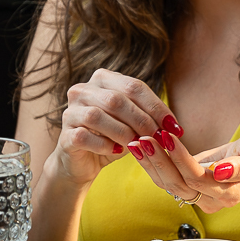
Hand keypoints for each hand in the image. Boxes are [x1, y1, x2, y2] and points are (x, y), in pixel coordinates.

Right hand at [47, 68, 184, 188]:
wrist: (83, 161)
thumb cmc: (113, 138)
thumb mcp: (134, 123)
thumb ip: (149, 118)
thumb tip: (174, 127)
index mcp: (103, 79)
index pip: (134, 87)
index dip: (157, 107)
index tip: (175, 127)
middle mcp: (83, 89)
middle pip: (117, 99)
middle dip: (143, 120)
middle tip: (159, 138)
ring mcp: (70, 111)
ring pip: (98, 116)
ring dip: (123, 133)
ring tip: (137, 145)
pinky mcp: (64, 134)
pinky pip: (85, 136)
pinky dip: (104, 145)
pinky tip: (116, 151)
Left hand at [130, 130, 239, 212]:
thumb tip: (221, 172)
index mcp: (229, 192)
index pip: (197, 178)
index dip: (180, 159)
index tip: (166, 137)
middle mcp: (212, 200)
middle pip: (179, 183)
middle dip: (160, 160)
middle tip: (145, 137)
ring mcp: (199, 197)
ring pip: (169, 184)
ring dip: (152, 163)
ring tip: (138, 141)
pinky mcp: (190, 189)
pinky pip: (167, 180)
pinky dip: (153, 165)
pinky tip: (142, 149)